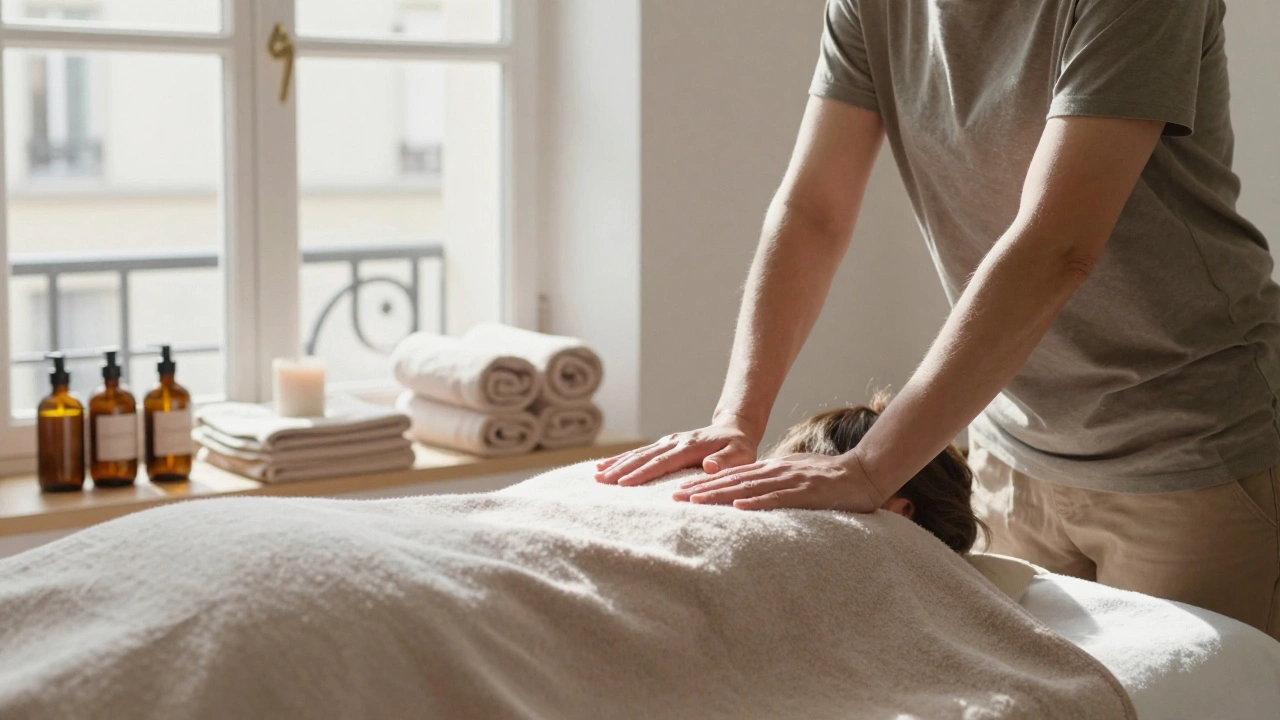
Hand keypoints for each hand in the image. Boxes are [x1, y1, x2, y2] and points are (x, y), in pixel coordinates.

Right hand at [594, 422, 758, 486]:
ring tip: (597, 475)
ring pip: (638, 454)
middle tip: (602, 481)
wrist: (734, 430)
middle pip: (644, 457)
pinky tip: (605, 466)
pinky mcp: (664, 445)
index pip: (662, 462)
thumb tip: (710, 466)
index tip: (624, 483)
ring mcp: (667, 442)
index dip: (643, 473)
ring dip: (617, 464)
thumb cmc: (739, 448)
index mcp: (690, 448)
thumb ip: (727, 461)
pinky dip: (621, 459)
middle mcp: (674, 442)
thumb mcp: (740, 455)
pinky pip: (639, 453)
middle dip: (622, 469)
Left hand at [671, 452, 882, 511]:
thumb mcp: (793, 475)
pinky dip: (757, 502)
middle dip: (702, 488)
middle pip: (732, 480)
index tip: (680, 490)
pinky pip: (778, 498)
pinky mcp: (806, 492)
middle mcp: (775, 471)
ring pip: (748, 487)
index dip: (704, 483)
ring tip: (696, 501)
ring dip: (720, 495)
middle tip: (674, 496)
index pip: (731, 475)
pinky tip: (739, 507)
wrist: (862, 472)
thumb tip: (748, 494)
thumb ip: (771, 482)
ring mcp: (789, 480)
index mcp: (771, 468)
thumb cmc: (828, 478)